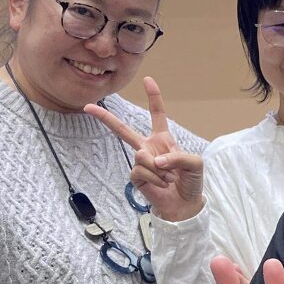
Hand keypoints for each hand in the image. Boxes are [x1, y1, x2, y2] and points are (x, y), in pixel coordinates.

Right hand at [85, 76, 204, 221]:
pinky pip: (141, 171)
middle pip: (124, 130)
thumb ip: (179, 157)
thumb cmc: (191, 181)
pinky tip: (162, 184)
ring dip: (161, 169)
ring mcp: (141, 161)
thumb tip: (155, 159)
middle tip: (88, 106)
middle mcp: (149, 147)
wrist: (185, 204)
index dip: (154, 97)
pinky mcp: (136, 176)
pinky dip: (156, 178)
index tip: (148, 80)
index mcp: (164, 139)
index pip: (157, 115)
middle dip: (106, 118)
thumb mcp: (195, 164)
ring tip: (170, 177)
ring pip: (142, 156)